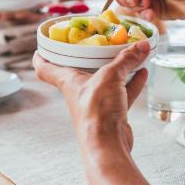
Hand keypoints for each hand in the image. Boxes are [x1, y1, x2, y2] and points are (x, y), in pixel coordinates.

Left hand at [0, 0, 64, 23]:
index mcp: (48, 7)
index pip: (48, 9)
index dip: (45, 8)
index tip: (41, 5)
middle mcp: (38, 13)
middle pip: (31, 17)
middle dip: (24, 16)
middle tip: (17, 15)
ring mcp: (27, 14)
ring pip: (19, 18)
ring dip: (10, 17)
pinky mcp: (19, 13)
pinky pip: (11, 16)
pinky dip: (4, 15)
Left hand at [33, 41, 150, 152]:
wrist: (108, 144)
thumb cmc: (97, 112)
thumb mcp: (110, 77)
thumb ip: (126, 59)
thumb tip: (141, 46)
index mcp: (68, 80)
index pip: (45, 67)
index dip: (42, 55)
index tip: (44, 43)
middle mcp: (80, 90)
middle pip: (80, 69)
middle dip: (89, 56)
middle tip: (96, 41)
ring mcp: (97, 102)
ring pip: (106, 79)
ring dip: (117, 67)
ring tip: (130, 54)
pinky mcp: (112, 111)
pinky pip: (123, 91)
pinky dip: (132, 81)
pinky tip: (142, 71)